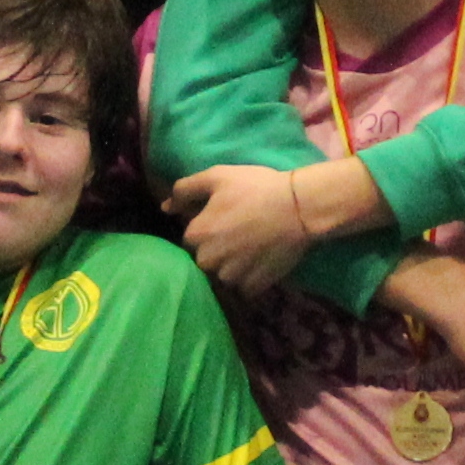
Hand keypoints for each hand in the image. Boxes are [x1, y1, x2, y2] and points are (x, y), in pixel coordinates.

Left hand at [169, 163, 319, 293]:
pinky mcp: (253, 287)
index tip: (225, 217)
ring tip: (252, 246)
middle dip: (216, 250)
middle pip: (205, 259)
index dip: (206, 226)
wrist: (299, 207)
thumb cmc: (256, 188)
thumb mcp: (217, 177)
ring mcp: (231, 277)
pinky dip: (249, 277)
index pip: (190, 237)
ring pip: (223, 275)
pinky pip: (243, 287)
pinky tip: (261, 260)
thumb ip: (185, 190)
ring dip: (232, 265)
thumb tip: (165, 207)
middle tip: (240, 232)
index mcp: (196, 236)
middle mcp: (208, 261)